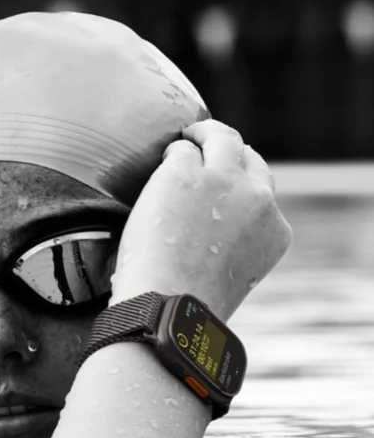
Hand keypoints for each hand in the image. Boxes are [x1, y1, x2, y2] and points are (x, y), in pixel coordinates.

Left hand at [111, 119, 292, 318]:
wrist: (167, 303)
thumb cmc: (187, 302)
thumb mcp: (232, 275)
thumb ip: (232, 245)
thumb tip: (209, 233)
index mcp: (275, 232)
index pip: (263, 196)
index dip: (242, 187)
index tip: (225, 186)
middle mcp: (258, 200)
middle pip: (250, 159)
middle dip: (231, 152)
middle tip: (208, 146)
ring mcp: (223, 181)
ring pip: (222, 139)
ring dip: (205, 134)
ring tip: (189, 135)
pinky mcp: (186, 172)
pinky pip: (181, 150)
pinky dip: (172, 153)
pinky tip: (163, 159)